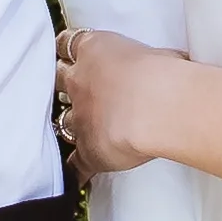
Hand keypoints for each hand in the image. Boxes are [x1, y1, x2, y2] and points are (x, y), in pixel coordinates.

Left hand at [52, 26, 183, 177]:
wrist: (160, 106)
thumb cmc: (164, 72)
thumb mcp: (151, 51)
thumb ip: (140, 59)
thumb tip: (155, 65)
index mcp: (94, 50)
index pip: (66, 43)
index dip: (66, 49)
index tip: (68, 53)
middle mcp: (79, 82)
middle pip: (57, 80)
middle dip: (63, 84)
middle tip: (73, 88)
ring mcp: (80, 118)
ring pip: (63, 119)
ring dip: (71, 122)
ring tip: (81, 128)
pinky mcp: (88, 150)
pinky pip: (74, 163)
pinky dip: (74, 169)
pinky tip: (74, 177)